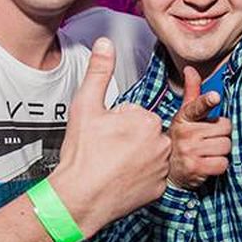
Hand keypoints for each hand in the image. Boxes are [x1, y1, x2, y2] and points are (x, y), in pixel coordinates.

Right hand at [51, 38, 170, 235]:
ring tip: (112, 166)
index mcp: (146, 120)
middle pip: (145, 134)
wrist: (79, 198)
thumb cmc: (82, 155)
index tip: (103, 135)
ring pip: (150, 154)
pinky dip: (139, 178)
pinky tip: (121, 180)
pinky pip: (152, 177)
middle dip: (128, 139)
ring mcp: (162, 168)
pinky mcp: (159, 189)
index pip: (134, 114)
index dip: (116, 123)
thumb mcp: (86, 106)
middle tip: (106, 151)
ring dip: (135, 157)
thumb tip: (105, 43)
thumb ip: (99, 71)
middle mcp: (161, 143)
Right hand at [167, 66, 231, 189]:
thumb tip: (190, 69)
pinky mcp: (196, 168)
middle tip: (208, 139)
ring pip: (225, 146)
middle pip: (224, 128)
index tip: (215, 96)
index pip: (197, 107)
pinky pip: (222, 163)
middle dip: (221, 134)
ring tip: (208, 152)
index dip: (207, 101)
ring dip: (221, 151)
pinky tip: (208, 164)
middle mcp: (186, 134)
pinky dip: (219, 165)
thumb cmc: (181, 138)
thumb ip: (192, 92)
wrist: (169, 170)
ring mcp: (190, 152)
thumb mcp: (184, 115)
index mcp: (184, 117)